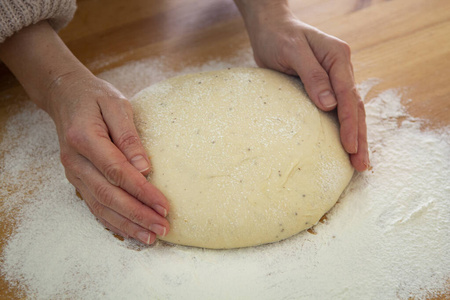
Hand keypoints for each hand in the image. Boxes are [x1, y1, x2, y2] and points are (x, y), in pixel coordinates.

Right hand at [47, 71, 169, 243]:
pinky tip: (130, 231)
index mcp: (84, 138)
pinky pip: (94, 205)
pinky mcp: (77, 179)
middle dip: (138, 214)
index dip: (142, 191)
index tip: (164, 205)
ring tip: (151, 237)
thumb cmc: (95, 97)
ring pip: (101, 206)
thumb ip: (129, 136)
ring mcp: (74, 173)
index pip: (117, 171)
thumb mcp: (116, 104)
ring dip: (127, 224)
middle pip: (109, 195)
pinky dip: (112, 221)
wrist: (65, 96)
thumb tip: (145, 168)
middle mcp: (75, 160)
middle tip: (162, 227)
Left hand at [236, 1, 368, 170]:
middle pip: (355, 106)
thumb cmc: (279, 36)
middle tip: (361, 164)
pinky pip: (338, 109)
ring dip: (355, 135)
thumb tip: (329, 105)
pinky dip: (343, 127)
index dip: (350, 123)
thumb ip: (311, 75)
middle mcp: (341, 68)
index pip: (348, 95)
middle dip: (359, 136)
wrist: (270, 28)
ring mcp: (334, 78)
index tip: (350, 146)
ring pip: (350, 110)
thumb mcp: (292, 51)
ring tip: (358, 162)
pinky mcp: (324, 86)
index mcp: (338, 57)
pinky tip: (345, 144)